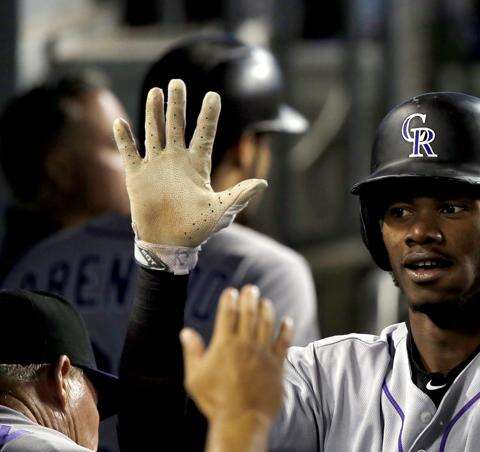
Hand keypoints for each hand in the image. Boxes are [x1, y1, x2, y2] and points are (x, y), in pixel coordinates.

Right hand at [113, 79, 265, 246]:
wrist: (169, 244)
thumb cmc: (197, 229)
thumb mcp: (221, 211)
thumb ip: (240, 195)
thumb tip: (263, 183)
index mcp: (197, 166)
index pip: (204, 134)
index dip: (209, 116)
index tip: (214, 95)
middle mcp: (176, 161)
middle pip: (177, 126)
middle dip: (177, 105)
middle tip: (177, 82)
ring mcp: (156, 166)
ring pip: (154, 132)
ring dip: (154, 113)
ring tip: (156, 91)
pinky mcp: (137, 176)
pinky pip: (130, 153)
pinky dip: (124, 139)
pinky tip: (120, 122)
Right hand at [180, 285, 292, 423]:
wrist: (241, 420)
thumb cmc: (214, 401)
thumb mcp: (195, 378)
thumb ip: (192, 352)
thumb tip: (185, 332)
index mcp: (224, 345)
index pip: (227, 314)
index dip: (230, 300)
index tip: (231, 291)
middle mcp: (245, 345)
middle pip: (248, 314)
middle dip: (250, 298)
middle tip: (251, 289)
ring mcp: (263, 354)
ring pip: (267, 324)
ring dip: (266, 310)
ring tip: (265, 301)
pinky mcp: (277, 365)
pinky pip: (284, 342)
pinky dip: (285, 330)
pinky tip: (287, 321)